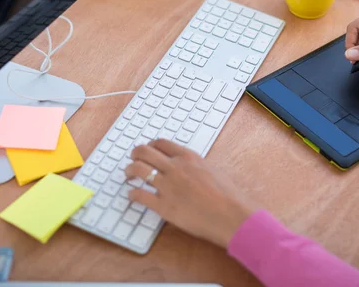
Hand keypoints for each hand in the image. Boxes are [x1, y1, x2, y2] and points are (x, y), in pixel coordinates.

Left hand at [125, 140, 256, 247]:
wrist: (230, 215)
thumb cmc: (228, 195)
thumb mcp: (212, 170)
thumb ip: (195, 166)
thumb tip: (187, 168)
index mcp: (188, 157)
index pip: (161, 143)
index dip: (150, 145)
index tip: (147, 150)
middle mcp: (175, 167)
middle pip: (144, 152)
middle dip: (135, 154)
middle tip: (133, 159)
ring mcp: (167, 186)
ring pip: (137, 170)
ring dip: (129, 171)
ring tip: (128, 175)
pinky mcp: (163, 206)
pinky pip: (139, 195)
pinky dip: (132, 194)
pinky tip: (132, 196)